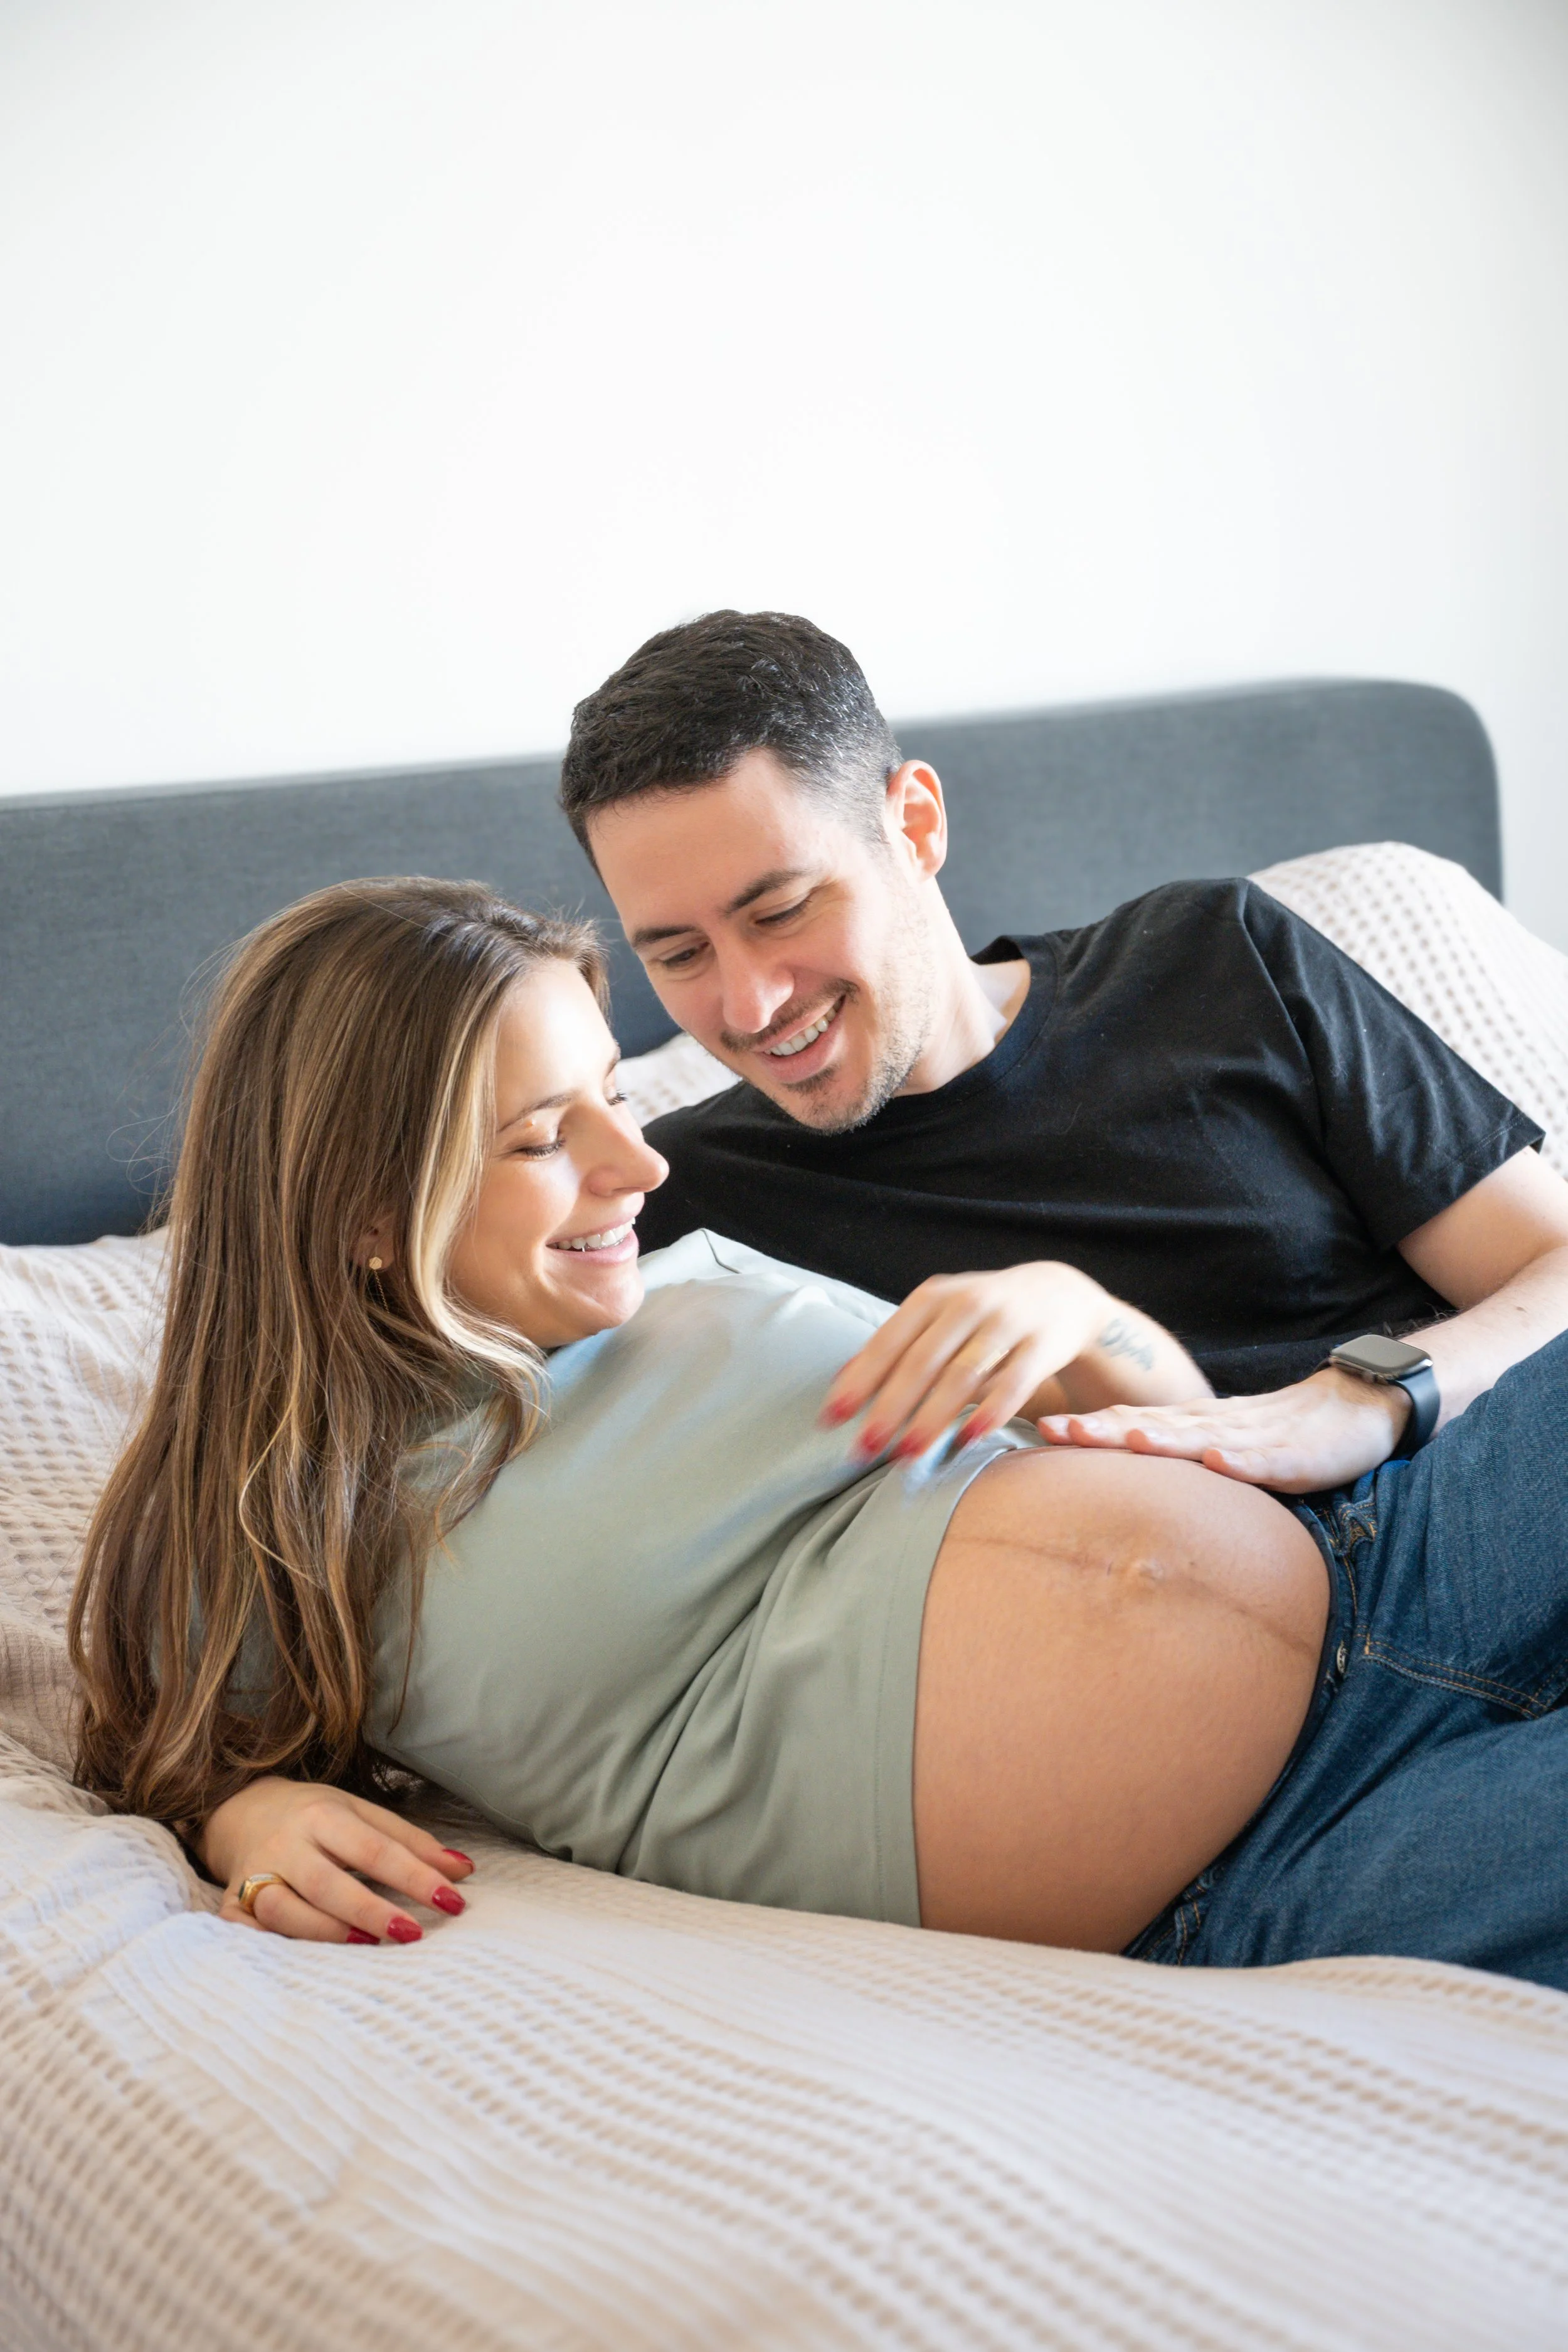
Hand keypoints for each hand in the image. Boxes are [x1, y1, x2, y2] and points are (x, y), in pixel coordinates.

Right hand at [199, 1776, 474, 1944]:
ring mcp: (252, 1875)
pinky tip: (305, 1961)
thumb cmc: (315, 1816)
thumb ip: (410, 1841)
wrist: (241, 1810)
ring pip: (283, 1909)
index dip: (414, 1876)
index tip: (452, 1902)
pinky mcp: (230, 1905)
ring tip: (369, 1945)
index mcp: (323, 1815)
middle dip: (371, 1910)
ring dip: (325, 1931)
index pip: (374, 1849)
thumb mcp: (362, 1813)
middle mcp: (285, 1844)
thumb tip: (463, 1871)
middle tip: (414, 1933)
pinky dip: (271, 1947)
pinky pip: (247, 1932)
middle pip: (327, 1882)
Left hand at [823, 1262, 1123, 1461]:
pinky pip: (1014, 1383)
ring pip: (962, 1375)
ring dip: (931, 1418)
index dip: (858, 1382)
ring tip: (905, 1455)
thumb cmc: (981, 1315)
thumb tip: (840, 1382)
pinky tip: (968, 1440)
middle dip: (889, 1408)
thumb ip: (894, 1347)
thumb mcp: (937, 1317)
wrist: (1059, 1293)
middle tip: (863, 1448)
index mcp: (932, 1298)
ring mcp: (1006, 1323)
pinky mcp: (1041, 1345)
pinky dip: (991, 1412)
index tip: (831, 1419)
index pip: (887, 1342)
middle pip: (920, 1362)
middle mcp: (966, 1305)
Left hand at [1037, 1365, 1410, 1491]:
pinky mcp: (1295, 1455)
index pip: (1133, 1421)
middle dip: (1102, 1428)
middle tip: (1054, 1429)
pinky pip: (1266, 1461)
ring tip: (1123, 1436)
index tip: (1039, 1429)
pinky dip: (1241, 1461)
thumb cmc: (1284, 1433)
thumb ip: (1180, 1459)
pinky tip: (1217, 1461)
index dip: (1088, 1426)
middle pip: (1152, 1424)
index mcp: (1196, 1425)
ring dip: (1162, 1437)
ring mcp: (1256, 1437)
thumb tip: (1125, 1483)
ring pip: (1201, 1437)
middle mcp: (1216, 1425)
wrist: (1357, 1409)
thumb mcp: (1223, 1447)